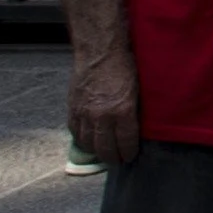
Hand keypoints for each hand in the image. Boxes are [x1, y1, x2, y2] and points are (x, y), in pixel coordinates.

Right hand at [68, 52, 141, 167]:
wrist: (100, 51)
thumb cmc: (125, 65)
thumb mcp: (139, 89)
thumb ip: (135, 111)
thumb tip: (136, 128)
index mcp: (122, 111)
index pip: (126, 142)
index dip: (129, 153)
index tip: (131, 157)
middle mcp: (101, 116)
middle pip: (105, 148)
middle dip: (113, 158)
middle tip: (118, 161)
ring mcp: (84, 113)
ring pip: (88, 143)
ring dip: (96, 152)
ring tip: (103, 154)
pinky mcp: (73, 108)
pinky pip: (75, 131)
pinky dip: (82, 140)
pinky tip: (88, 141)